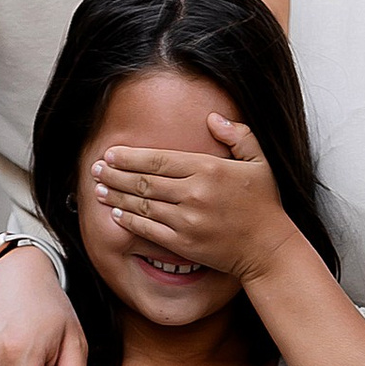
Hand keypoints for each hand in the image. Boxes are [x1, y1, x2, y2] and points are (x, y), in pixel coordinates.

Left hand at [92, 115, 294, 284]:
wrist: (268, 248)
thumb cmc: (264, 203)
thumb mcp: (260, 161)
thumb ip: (238, 135)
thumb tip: (212, 117)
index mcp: (209, 169)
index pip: (159, 159)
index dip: (130, 157)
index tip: (111, 153)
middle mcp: (195, 194)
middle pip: (144, 181)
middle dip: (115, 174)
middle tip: (96, 169)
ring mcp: (188, 221)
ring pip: (142, 205)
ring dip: (116, 196)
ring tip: (98, 189)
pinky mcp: (184, 243)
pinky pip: (149, 230)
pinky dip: (129, 221)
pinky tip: (115, 213)